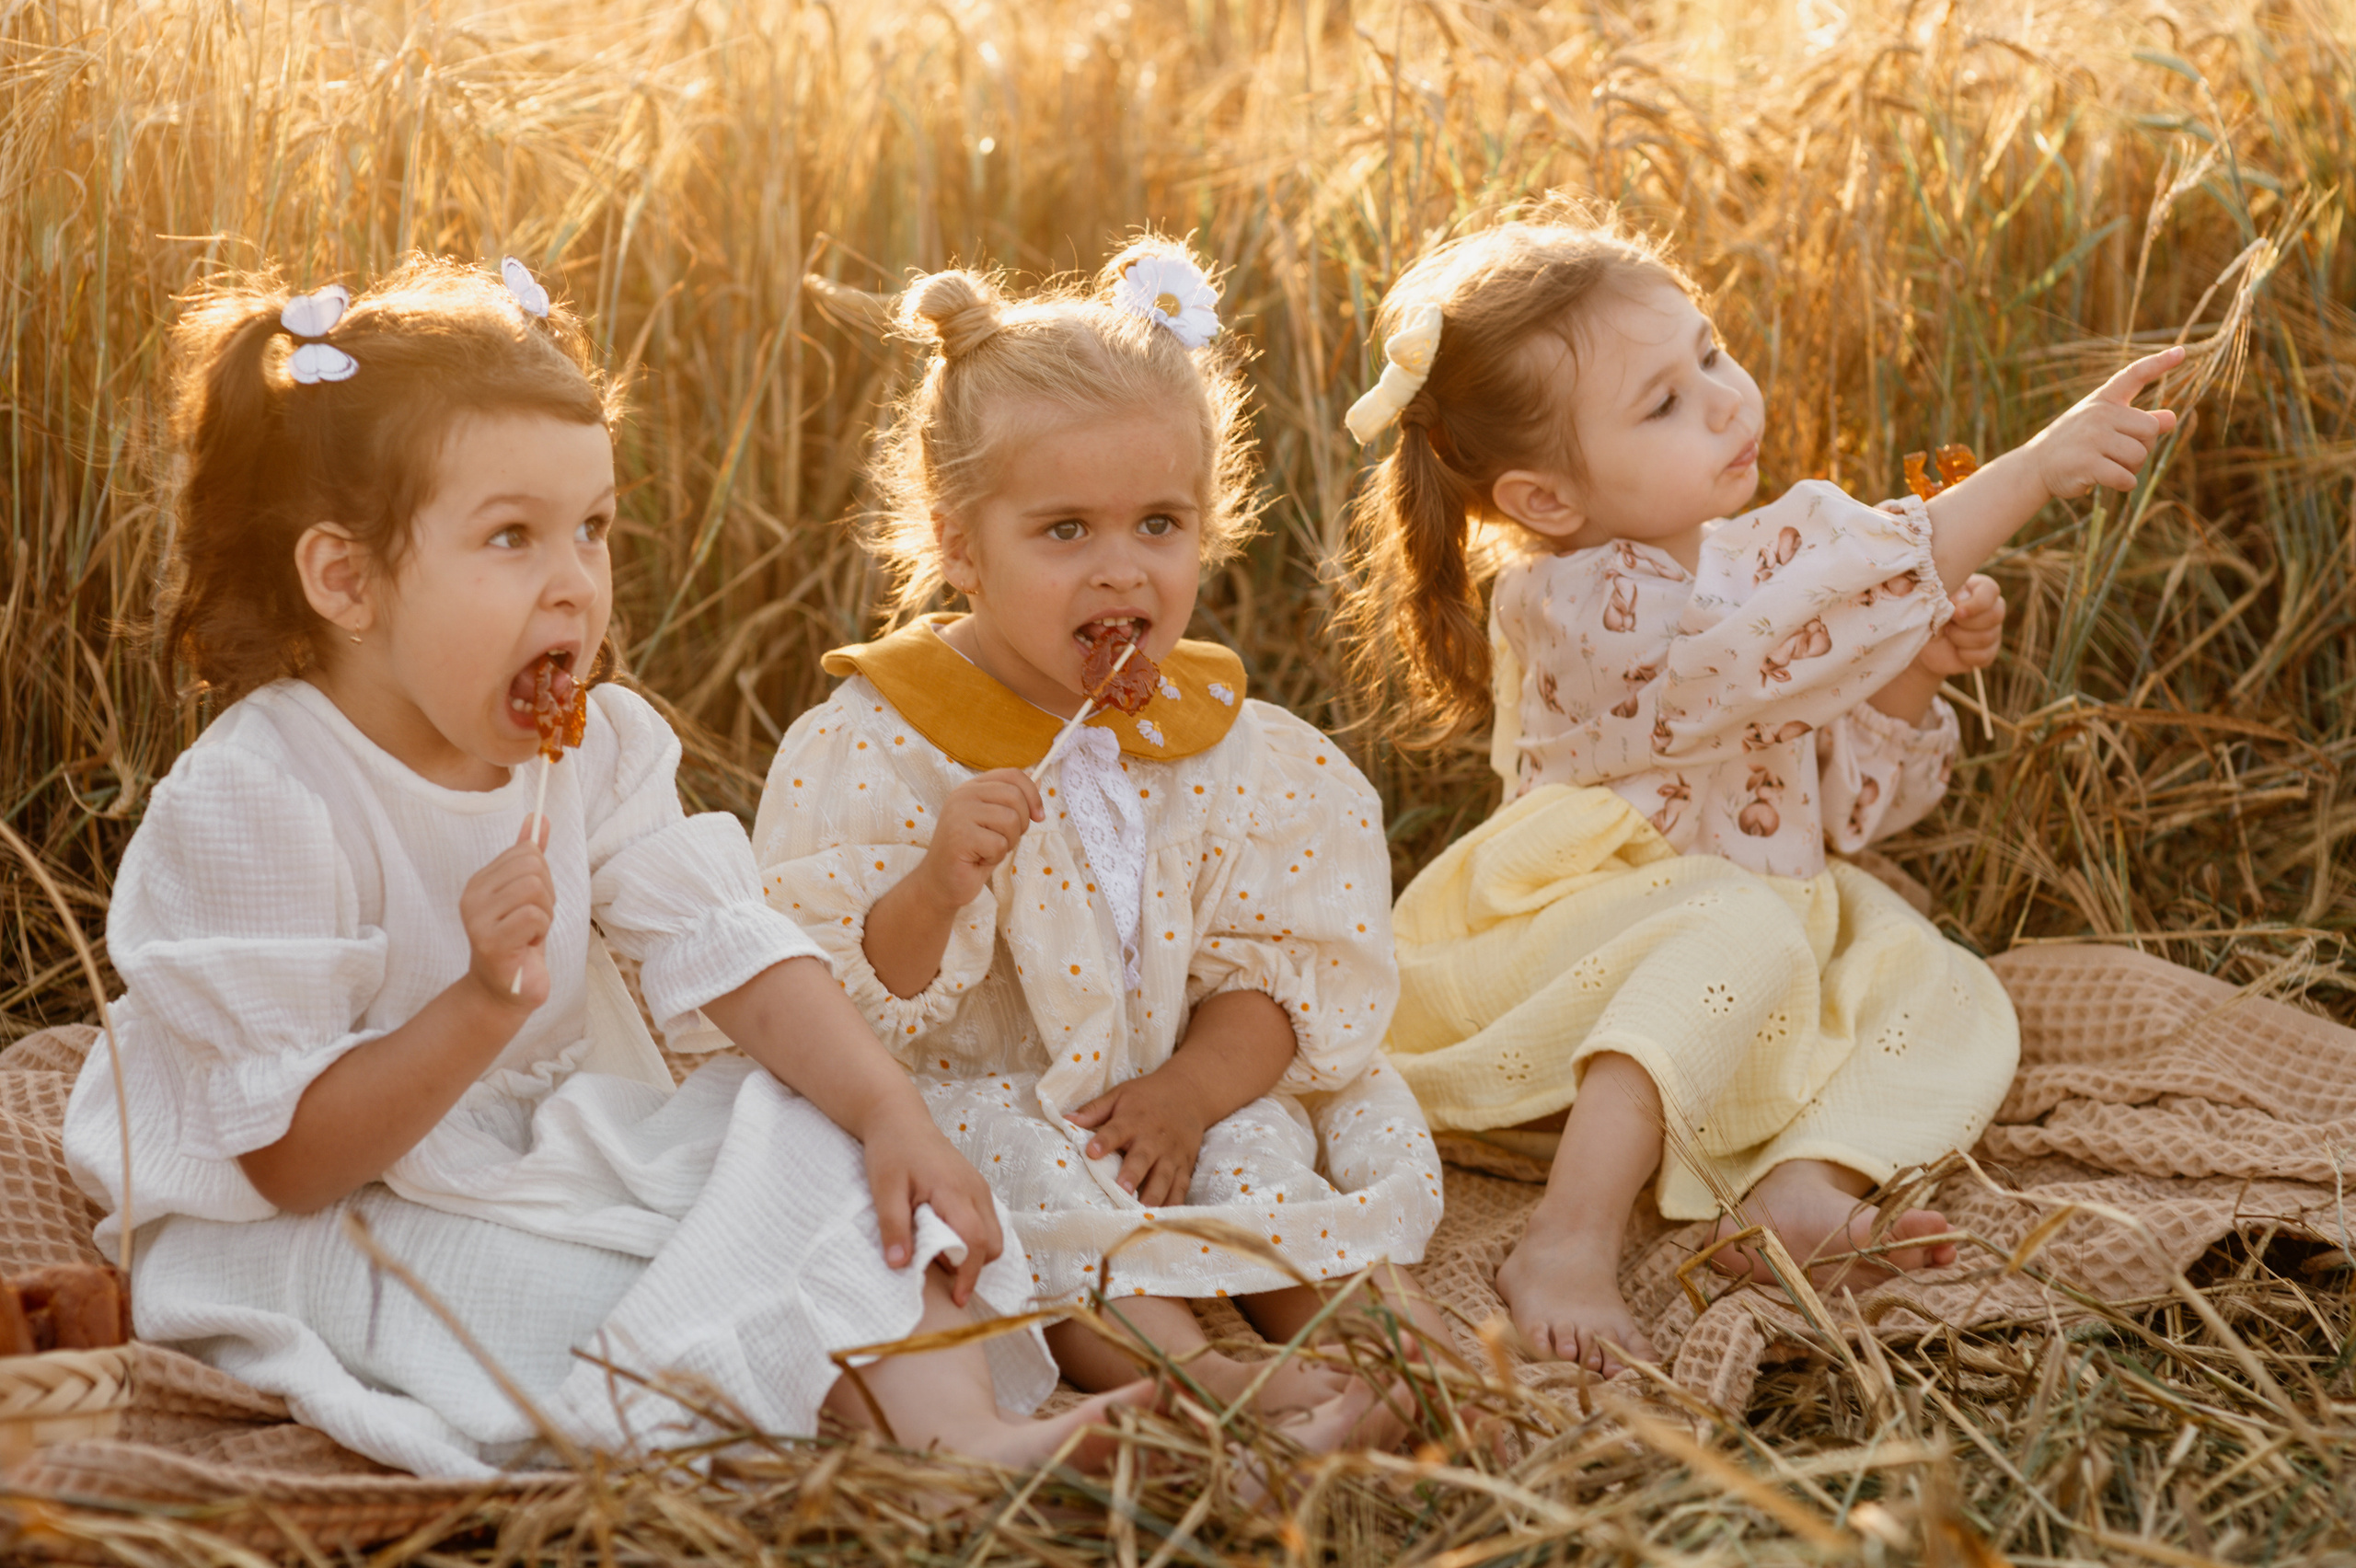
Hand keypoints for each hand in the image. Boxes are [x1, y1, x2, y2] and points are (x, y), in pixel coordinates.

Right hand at [461, 818, 552, 1007]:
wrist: (506, 991)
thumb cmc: (520, 941)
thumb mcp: (528, 895)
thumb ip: (530, 857)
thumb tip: (539, 818)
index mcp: (480, 881)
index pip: (527, 852)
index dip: (543, 878)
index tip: (533, 904)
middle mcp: (472, 895)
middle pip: (533, 867)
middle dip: (547, 896)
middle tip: (534, 922)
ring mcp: (477, 918)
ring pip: (535, 889)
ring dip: (545, 915)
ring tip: (530, 934)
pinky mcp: (489, 941)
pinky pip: (534, 916)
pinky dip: (541, 931)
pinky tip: (527, 946)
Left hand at [861, 1102, 1002, 1306]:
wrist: (899, 1117)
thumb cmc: (891, 1150)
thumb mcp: (884, 1189)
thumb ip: (893, 1227)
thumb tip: (900, 1266)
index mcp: (954, 1190)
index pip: (976, 1240)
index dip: (969, 1274)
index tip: (958, 1299)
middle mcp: (975, 1190)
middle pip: (993, 1242)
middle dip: (973, 1265)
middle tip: (938, 1269)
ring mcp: (978, 1187)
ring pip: (993, 1233)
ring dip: (972, 1252)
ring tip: (936, 1251)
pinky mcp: (975, 1186)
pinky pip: (986, 1221)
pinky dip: (971, 1237)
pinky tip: (942, 1234)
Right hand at [915, 768, 1042, 912]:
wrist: (942, 882)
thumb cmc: (972, 854)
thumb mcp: (997, 823)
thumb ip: (1013, 802)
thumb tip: (1040, 780)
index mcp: (972, 787)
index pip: (1012, 775)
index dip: (1032, 794)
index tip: (1038, 816)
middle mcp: (963, 795)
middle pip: (1015, 796)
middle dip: (1021, 823)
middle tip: (1004, 840)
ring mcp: (959, 813)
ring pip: (1010, 820)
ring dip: (1007, 842)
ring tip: (988, 850)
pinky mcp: (959, 836)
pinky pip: (999, 844)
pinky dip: (995, 857)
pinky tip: (979, 859)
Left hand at [1068, 1071, 1210, 1207]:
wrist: (1190, 1092)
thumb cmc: (1147, 1095)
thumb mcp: (1120, 1095)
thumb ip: (1094, 1110)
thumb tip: (1065, 1120)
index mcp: (1133, 1120)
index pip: (1117, 1130)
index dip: (1104, 1141)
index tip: (1091, 1152)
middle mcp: (1153, 1139)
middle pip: (1142, 1158)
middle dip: (1133, 1174)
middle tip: (1122, 1189)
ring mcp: (1171, 1155)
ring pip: (1163, 1177)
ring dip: (1154, 1194)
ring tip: (1143, 1211)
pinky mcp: (1184, 1166)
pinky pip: (1180, 1187)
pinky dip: (1174, 1203)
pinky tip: (1164, 1218)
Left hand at [1913, 574, 2005, 678]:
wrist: (1925, 646)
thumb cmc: (1926, 616)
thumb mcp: (1926, 602)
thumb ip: (1935, 593)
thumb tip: (1944, 594)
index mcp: (1976, 589)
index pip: (1990, 590)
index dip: (1977, 602)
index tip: (1956, 611)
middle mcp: (1991, 607)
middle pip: (1995, 615)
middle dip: (1965, 623)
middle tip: (1947, 624)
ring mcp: (1993, 630)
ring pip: (1987, 637)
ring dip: (1960, 639)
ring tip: (1948, 634)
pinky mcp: (1990, 651)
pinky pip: (1983, 655)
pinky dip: (1964, 655)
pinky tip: (1955, 650)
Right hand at [2025, 345, 2181, 499]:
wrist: (2034, 467)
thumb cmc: (2074, 444)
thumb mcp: (2102, 426)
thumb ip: (2137, 421)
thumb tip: (2172, 417)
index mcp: (2103, 401)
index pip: (2134, 375)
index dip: (2159, 363)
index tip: (2182, 352)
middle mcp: (2098, 414)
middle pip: (2150, 429)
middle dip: (2143, 446)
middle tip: (2120, 454)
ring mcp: (2091, 438)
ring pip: (2139, 455)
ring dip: (2133, 468)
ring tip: (2111, 468)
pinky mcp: (2087, 464)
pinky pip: (2126, 477)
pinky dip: (2124, 484)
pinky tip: (2110, 482)